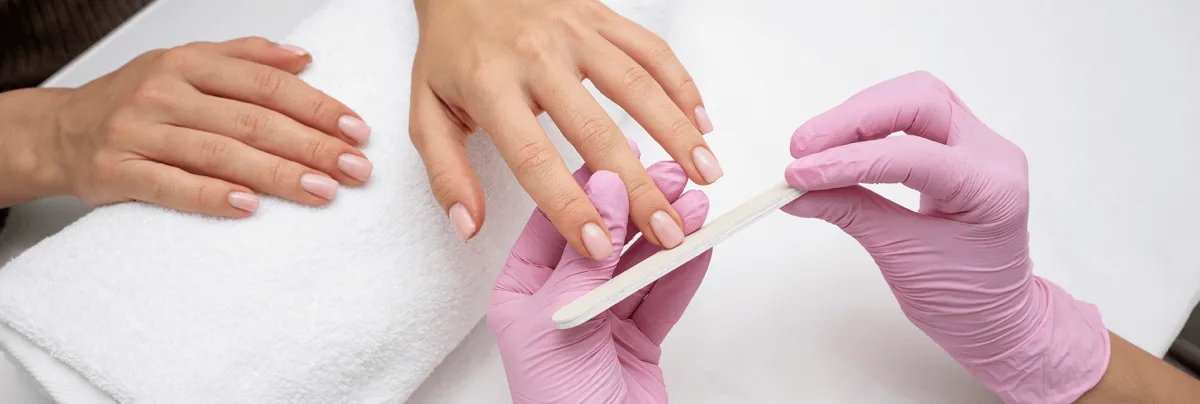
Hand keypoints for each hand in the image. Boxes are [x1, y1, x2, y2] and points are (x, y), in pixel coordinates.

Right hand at [49, 37, 372, 215]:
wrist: (60, 131)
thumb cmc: (136, 100)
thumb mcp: (187, 64)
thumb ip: (245, 58)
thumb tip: (302, 58)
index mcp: (189, 64)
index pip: (267, 84)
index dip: (317, 107)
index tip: (357, 130)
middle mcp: (165, 93)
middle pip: (253, 121)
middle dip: (312, 146)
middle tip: (356, 168)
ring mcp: (140, 132)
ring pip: (220, 153)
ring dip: (277, 175)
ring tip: (322, 191)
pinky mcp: (116, 171)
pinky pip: (171, 185)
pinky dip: (211, 197)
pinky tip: (249, 207)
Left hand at [411, 0, 720, 259]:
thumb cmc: (451, 52)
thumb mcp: (428, 112)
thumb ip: (446, 174)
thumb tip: (469, 226)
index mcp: (490, 86)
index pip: (535, 159)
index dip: (569, 207)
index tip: (598, 246)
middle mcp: (537, 56)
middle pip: (597, 131)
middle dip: (638, 188)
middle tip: (668, 230)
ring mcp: (574, 31)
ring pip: (637, 85)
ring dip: (676, 134)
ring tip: (705, 177)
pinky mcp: (600, 14)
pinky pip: (651, 49)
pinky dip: (682, 85)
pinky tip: (701, 123)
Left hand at [489, 159, 710, 403]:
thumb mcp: (562, 320)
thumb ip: (586, 256)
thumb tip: (605, 187)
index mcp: (522, 290)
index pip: (557, 224)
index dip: (593, 190)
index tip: (624, 159)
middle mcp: (561, 299)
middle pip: (606, 240)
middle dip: (641, 208)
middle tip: (674, 177)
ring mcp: (602, 319)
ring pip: (640, 266)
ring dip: (669, 236)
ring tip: (697, 206)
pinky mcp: (638, 340)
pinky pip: (664, 297)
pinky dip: (684, 271)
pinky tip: (701, 243)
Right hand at [781, 72, 1108, 402]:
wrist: (997, 318)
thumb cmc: (964, 300)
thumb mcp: (902, 259)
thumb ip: (851, 214)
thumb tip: (798, 191)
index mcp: (992, 188)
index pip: (912, 155)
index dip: (848, 161)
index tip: (799, 175)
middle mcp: (992, 154)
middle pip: (919, 101)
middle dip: (854, 118)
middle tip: (802, 147)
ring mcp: (978, 144)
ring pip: (913, 98)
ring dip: (857, 116)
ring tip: (812, 147)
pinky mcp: (957, 146)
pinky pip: (910, 117)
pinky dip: (868, 127)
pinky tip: (838, 147)